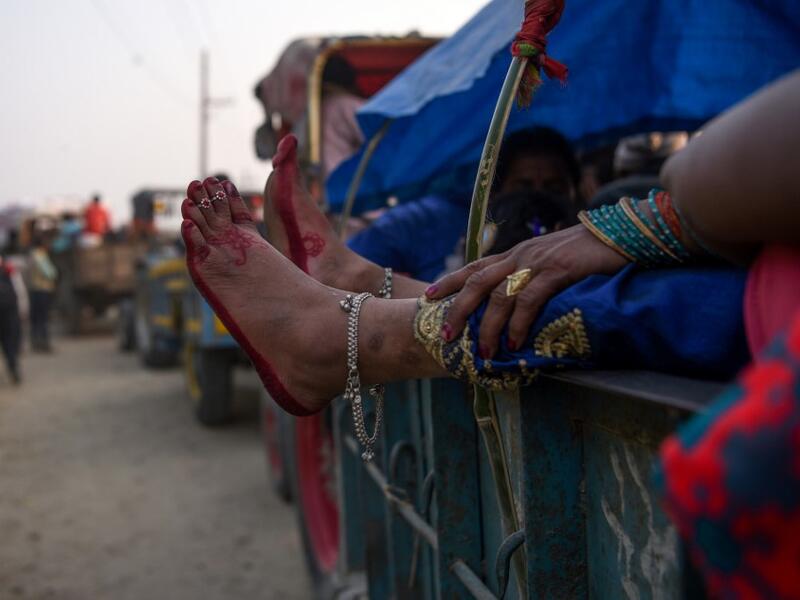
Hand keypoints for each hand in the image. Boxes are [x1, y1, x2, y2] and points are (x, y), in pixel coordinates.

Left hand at [425, 225, 628, 357]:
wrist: (623, 234)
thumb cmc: (590, 253)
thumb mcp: (554, 263)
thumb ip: (534, 278)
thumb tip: (520, 305)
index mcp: (517, 253)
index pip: (475, 266)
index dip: (450, 281)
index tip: (428, 296)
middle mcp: (521, 254)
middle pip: (477, 282)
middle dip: (458, 309)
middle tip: (446, 335)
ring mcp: (538, 261)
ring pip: (499, 295)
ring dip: (489, 327)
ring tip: (485, 352)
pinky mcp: (558, 270)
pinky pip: (529, 299)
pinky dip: (519, 323)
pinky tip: (515, 343)